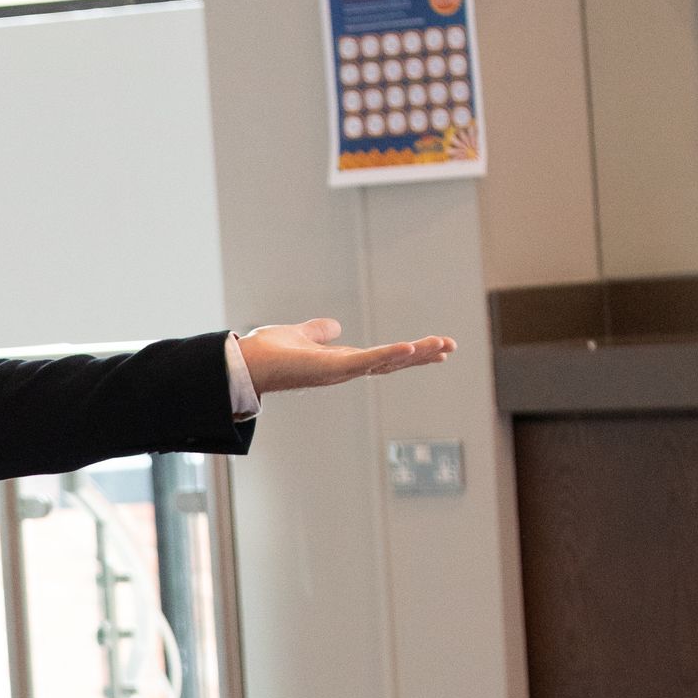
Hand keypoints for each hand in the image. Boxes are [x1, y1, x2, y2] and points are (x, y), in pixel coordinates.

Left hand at [236, 317, 455, 394]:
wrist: (246, 363)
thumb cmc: (267, 354)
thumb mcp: (299, 335)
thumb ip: (317, 332)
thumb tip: (333, 326)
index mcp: (341, 362)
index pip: (383, 358)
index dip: (408, 353)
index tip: (434, 348)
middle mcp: (345, 370)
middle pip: (392, 363)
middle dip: (421, 356)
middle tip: (450, 347)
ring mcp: (340, 371)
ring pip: (385, 362)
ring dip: (414, 354)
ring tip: (442, 345)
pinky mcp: (332, 367)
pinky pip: (366, 361)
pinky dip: (387, 354)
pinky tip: (408, 347)